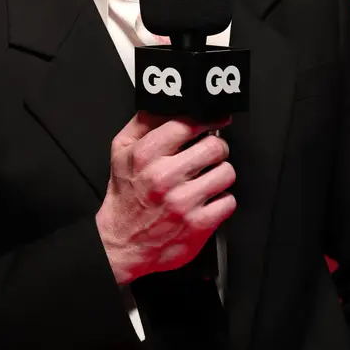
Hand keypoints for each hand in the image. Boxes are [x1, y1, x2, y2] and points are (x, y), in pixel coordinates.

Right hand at [95, 111, 235, 284]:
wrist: (121, 244)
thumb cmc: (125, 196)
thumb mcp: (121, 151)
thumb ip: (143, 122)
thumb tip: (168, 104)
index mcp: (146, 155)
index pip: (188, 124)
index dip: (206, 120)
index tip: (215, 121)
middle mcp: (164, 177)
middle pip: (215, 147)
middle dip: (216, 148)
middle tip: (210, 154)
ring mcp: (183, 202)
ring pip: (226, 172)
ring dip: (220, 174)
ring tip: (207, 178)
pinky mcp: (198, 225)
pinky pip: (229, 201)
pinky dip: (221, 201)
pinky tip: (207, 201)